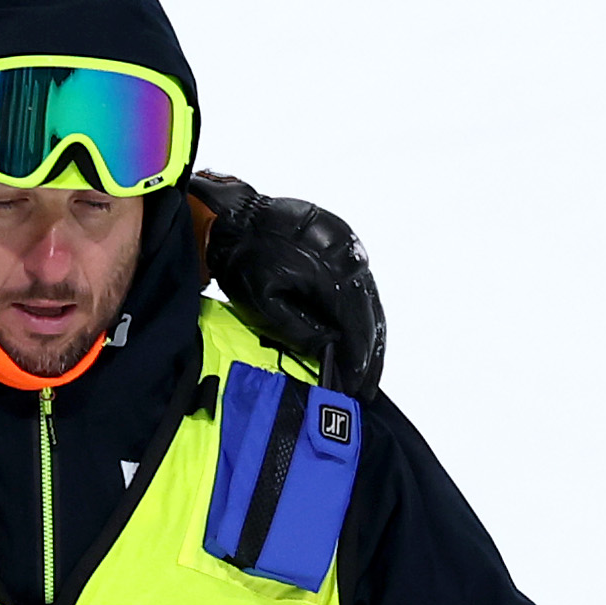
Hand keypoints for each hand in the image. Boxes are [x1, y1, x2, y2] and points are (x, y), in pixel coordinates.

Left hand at [191, 170, 383, 395]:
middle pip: (369, 314)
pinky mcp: (344, 243)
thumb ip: (298, 329)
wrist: (235, 216)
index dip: (358, 358)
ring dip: (370, 338)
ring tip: (367, 372)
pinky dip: (361, 315)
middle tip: (367, 388)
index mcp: (330, 270)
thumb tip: (328, 351)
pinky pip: (361, 286)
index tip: (358, 385)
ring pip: (369, 301)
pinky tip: (359, 339)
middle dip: (369, 355)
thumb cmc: (243, 257)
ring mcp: (349, 247)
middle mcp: (348, 255)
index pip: (355, 323)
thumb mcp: (264, 301)